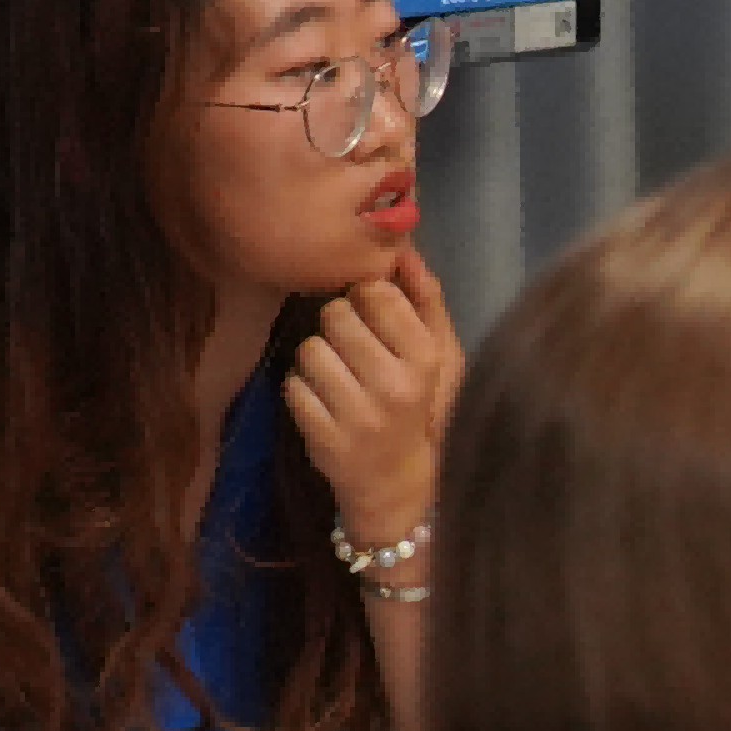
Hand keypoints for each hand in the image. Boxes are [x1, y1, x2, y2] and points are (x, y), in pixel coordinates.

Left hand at [283, 247, 466, 560]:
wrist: (396, 483)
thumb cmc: (418, 406)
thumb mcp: (438, 354)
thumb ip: (424, 299)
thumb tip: (404, 247)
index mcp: (425, 358)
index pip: (374, 293)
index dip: (364, 298)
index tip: (372, 319)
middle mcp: (393, 384)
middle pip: (335, 314)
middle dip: (337, 326)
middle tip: (352, 351)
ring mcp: (356, 414)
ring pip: (309, 348)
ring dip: (316, 358)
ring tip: (336, 377)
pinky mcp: (322, 436)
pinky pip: (292, 385)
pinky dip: (301, 390)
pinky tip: (324, 403)